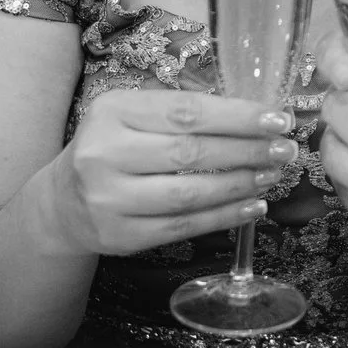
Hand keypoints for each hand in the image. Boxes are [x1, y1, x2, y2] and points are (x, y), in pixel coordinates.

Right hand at [39, 85, 295, 256]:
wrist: (62, 202)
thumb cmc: (113, 148)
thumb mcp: (132, 116)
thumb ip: (182, 112)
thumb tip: (256, 114)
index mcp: (113, 111)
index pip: (186, 111)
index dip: (237, 116)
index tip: (277, 118)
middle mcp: (106, 154)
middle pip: (191, 152)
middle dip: (248, 150)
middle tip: (285, 149)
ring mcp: (110, 199)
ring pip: (190, 192)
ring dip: (241, 184)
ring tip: (273, 175)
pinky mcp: (121, 236)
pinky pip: (183, 226)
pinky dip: (224, 216)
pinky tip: (253, 206)